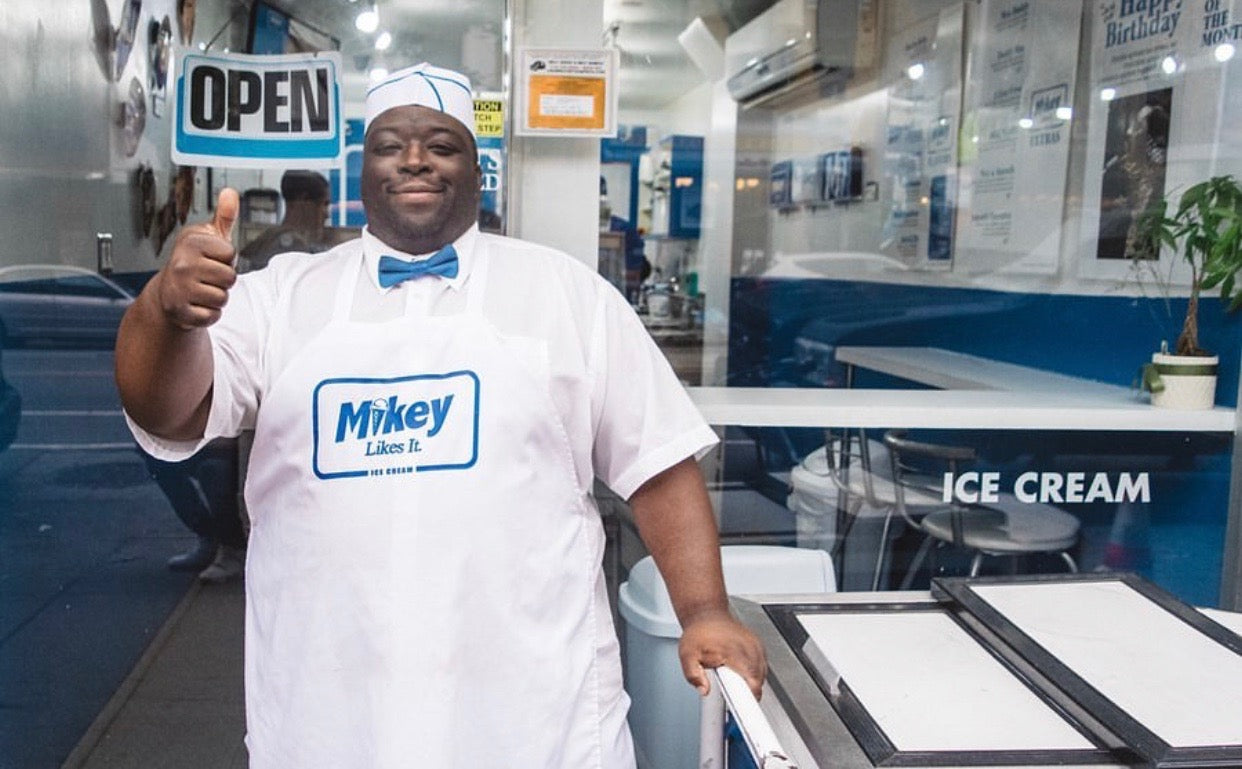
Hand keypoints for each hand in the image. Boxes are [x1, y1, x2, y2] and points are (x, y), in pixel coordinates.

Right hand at [156, 188, 238, 329]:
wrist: (168, 292)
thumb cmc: (195, 262)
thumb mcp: (209, 237)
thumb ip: (224, 217)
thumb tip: (231, 192)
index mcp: (191, 243)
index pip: (231, 254)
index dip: (227, 259)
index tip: (212, 259)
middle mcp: (182, 263)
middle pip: (230, 278)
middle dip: (224, 281)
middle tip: (207, 277)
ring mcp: (179, 288)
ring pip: (223, 298)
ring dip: (217, 298)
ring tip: (201, 290)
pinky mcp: (179, 310)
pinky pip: (213, 315)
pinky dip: (209, 314)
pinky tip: (196, 304)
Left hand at [678, 610, 766, 699]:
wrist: (706, 614)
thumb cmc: (698, 632)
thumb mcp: (687, 654)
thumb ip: (693, 675)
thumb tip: (703, 690)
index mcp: (734, 651)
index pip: (752, 681)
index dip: (749, 697)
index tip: (744, 706)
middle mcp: (748, 647)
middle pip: (759, 680)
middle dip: (746, 691)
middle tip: (730, 690)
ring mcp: (755, 645)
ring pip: (763, 674)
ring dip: (751, 681)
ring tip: (733, 677)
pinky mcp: (758, 644)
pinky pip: (762, 665)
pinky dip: (754, 672)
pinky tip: (740, 669)